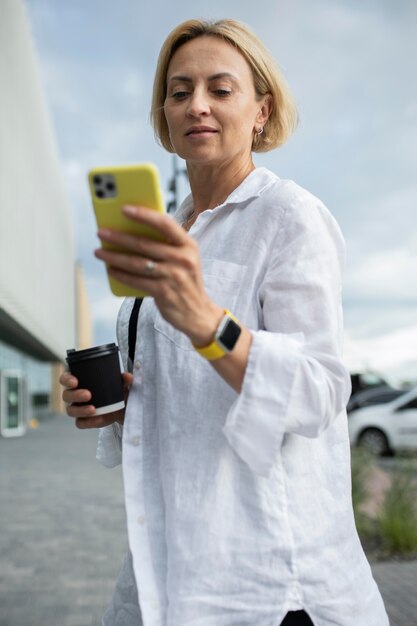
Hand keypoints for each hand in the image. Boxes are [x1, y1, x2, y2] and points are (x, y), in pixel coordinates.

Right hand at [59, 370, 132, 428]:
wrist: (123, 407)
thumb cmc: (115, 390)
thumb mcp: (121, 384)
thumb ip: (123, 380)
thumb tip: (128, 377)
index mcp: (80, 381)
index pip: (66, 379)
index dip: (66, 380)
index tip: (75, 382)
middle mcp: (75, 395)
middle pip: (66, 395)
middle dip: (75, 395)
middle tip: (88, 395)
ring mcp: (78, 409)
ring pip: (71, 410)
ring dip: (81, 410)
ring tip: (93, 409)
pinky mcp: (84, 420)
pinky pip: (81, 423)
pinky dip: (89, 422)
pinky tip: (99, 419)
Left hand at [94, 205, 223, 346]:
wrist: (198, 313)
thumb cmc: (185, 281)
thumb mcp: (184, 259)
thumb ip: (166, 246)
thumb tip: (132, 231)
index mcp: (188, 245)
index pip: (165, 224)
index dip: (144, 215)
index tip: (124, 209)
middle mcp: (183, 259)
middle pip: (145, 244)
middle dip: (119, 237)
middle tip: (101, 232)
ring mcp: (174, 276)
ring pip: (137, 263)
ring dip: (115, 257)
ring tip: (99, 252)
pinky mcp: (164, 292)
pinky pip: (137, 281)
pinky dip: (121, 275)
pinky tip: (111, 270)